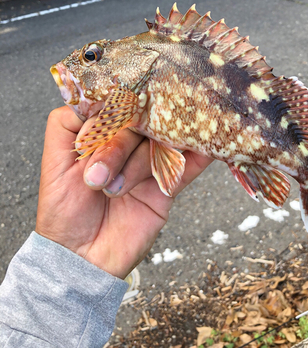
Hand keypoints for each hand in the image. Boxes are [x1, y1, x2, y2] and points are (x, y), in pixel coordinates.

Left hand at [36, 106, 211, 278]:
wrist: (81, 260)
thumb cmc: (62, 212)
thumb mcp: (54, 163)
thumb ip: (66, 125)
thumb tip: (93, 94)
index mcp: (103, 135)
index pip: (117, 105)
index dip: (115, 108)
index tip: (113, 114)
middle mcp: (127, 145)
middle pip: (139, 123)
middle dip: (118, 148)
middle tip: (97, 177)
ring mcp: (148, 164)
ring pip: (160, 143)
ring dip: (138, 166)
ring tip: (116, 192)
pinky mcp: (166, 187)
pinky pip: (186, 166)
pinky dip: (199, 155)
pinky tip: (208, 144)